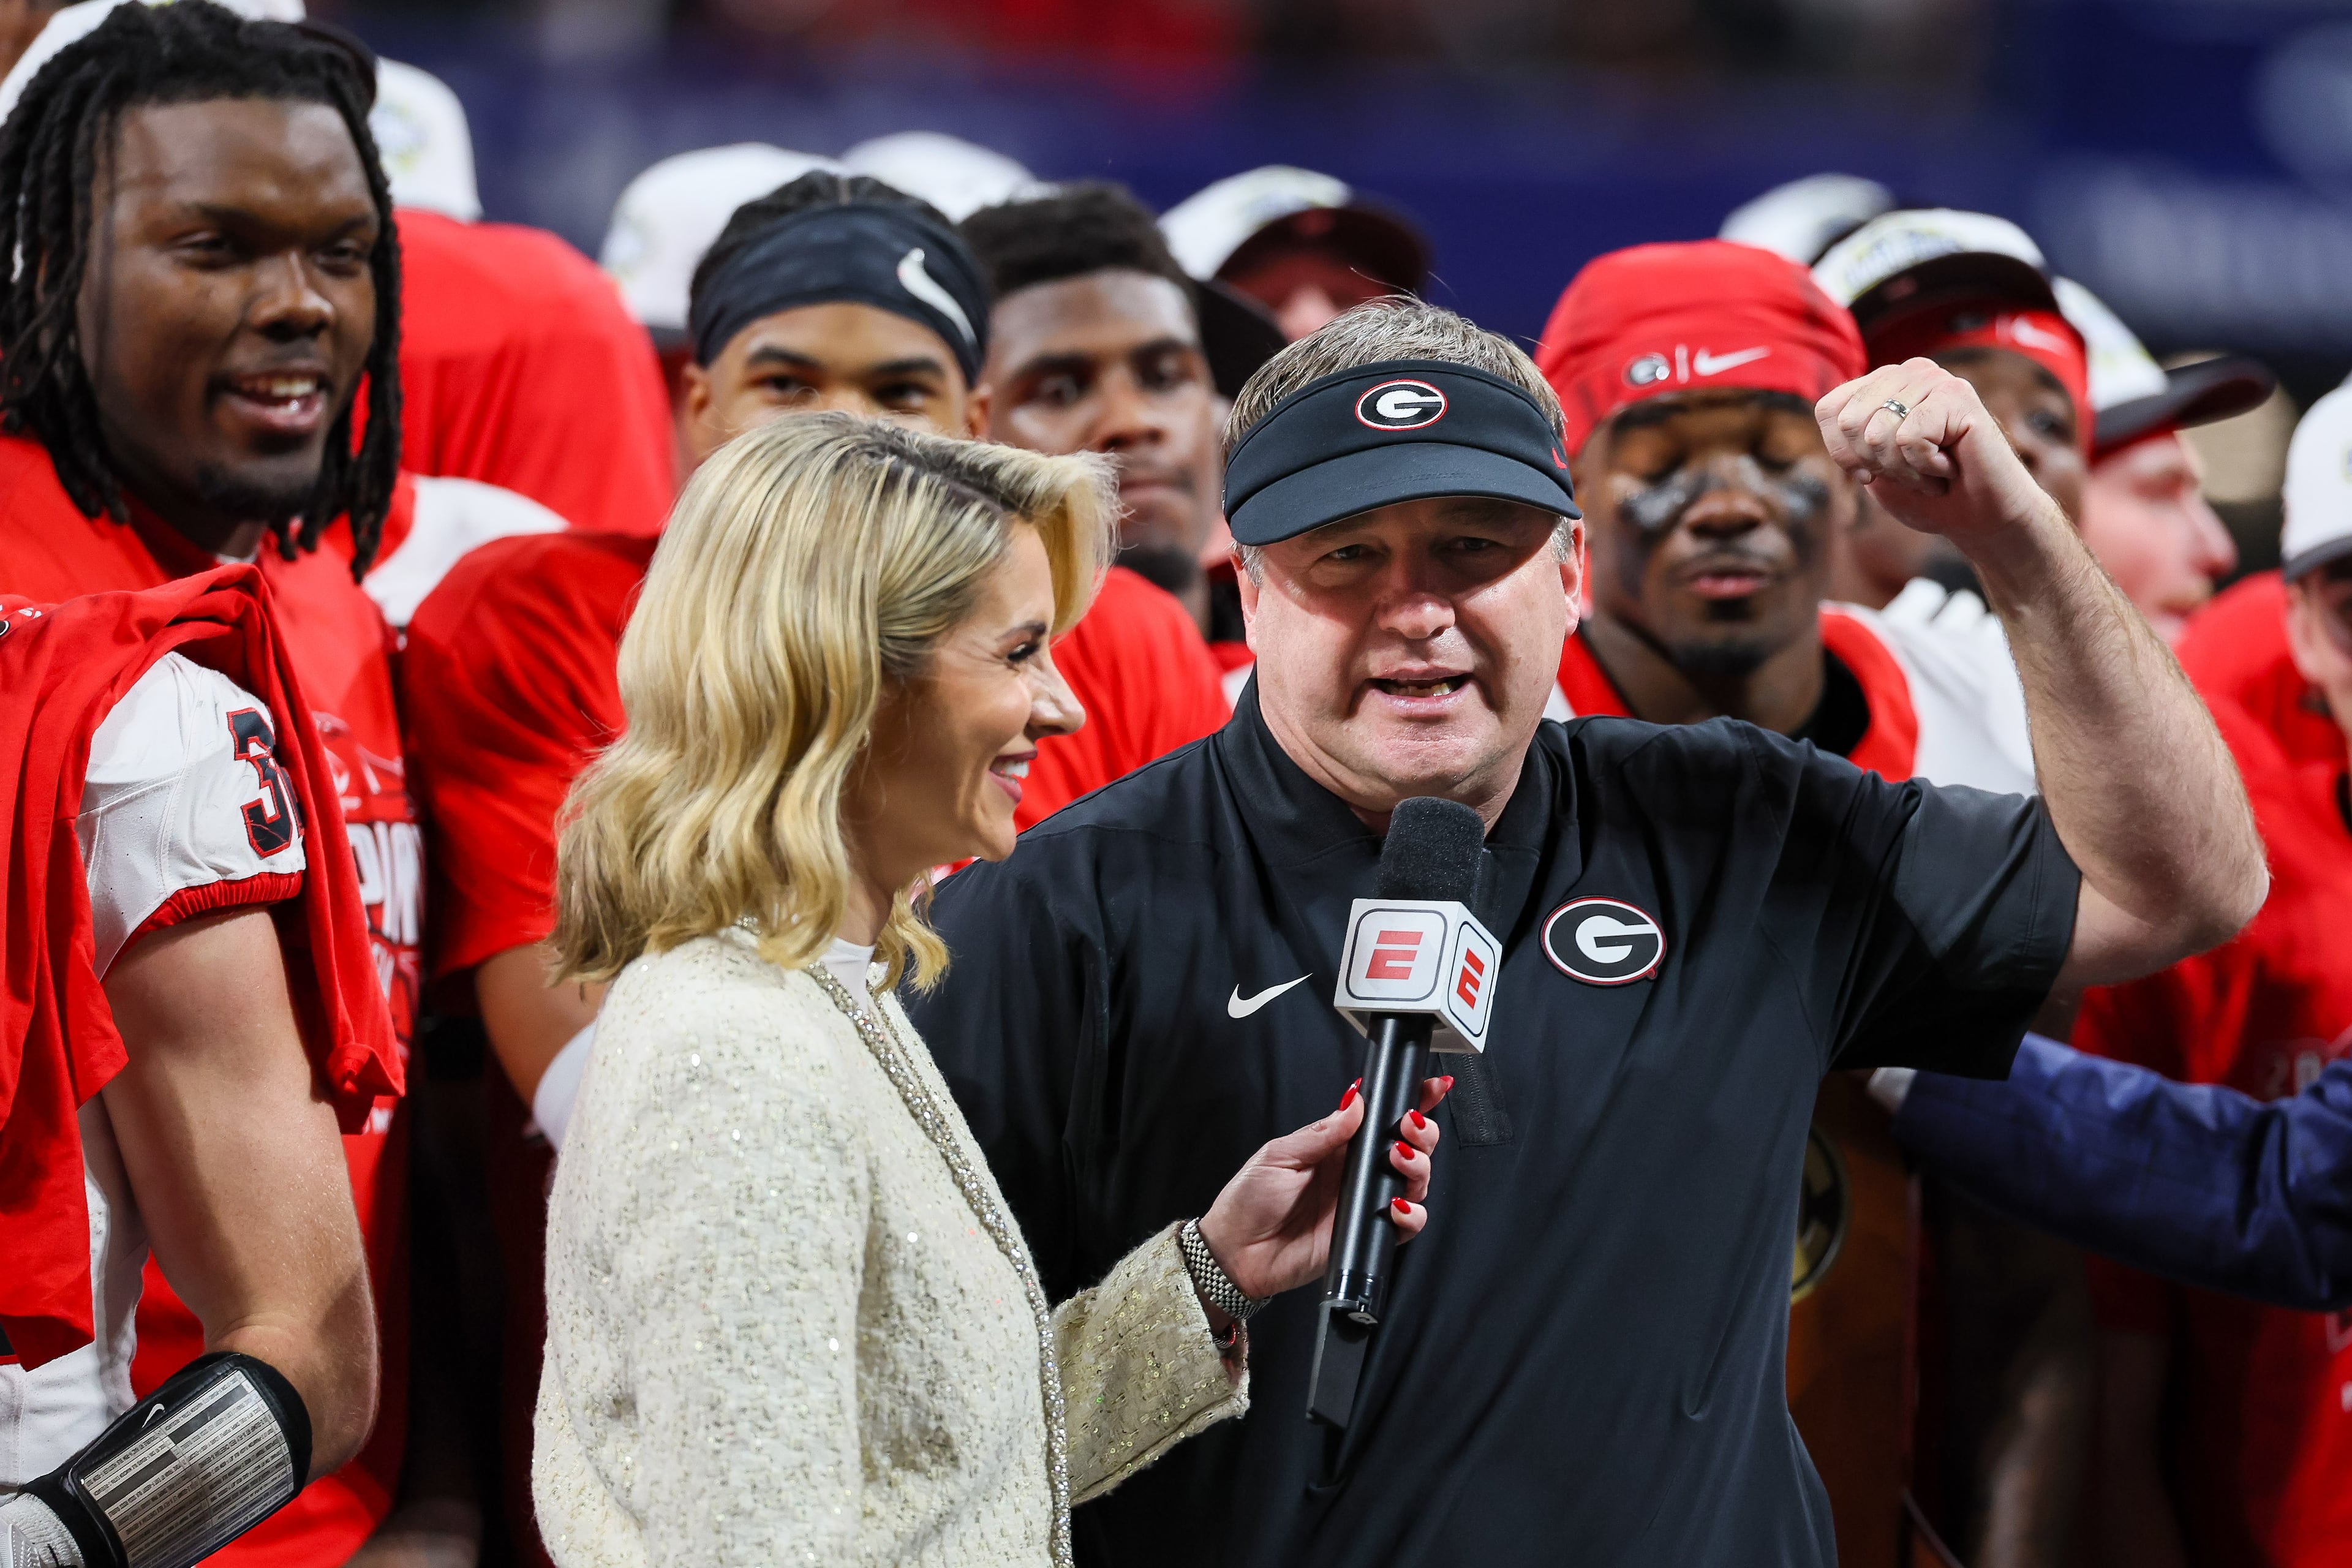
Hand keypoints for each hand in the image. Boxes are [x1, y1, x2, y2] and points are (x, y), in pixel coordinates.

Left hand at [1195, 1074, 1452, 1302]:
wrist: (1236, 1253)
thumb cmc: (1249, 1201)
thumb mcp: (1280, 1155)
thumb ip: (1322, 1132)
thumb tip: (1356, 1103)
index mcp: (1337, 1147)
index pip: (1380, 1121)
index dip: (1411, 1103)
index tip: (1431, 1088)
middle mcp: (1357, 1174)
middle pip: (1409, 1149)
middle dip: (1422, 1133)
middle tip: (1409, 1127)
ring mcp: (1365, 1204)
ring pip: (1415, 1183)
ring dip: (1418, 1167)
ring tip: (1400, 1159)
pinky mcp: (1367, 1236)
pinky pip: (1406, 1226)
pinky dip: (1412, 1215)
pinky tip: (1396, 1206)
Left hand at [1815, 358, 2061, 548]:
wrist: (1980, 517)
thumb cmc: (1926, 494)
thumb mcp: (1870, 465)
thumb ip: (1846, 438)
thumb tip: (1834, 417)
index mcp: (1882, 384)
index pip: (1829, 410)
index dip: (1843, 453)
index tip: (1874, 472)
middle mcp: (1908, 373)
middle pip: (1850, 422)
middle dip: (1876, 463)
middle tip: (1911, 471)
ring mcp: (1935, 379)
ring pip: (1878, 433)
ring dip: (1903, 469)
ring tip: (1932, 470)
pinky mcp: (1958, 395)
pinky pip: (1909, 438)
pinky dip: (1925, 467)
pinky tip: (1950, 467)